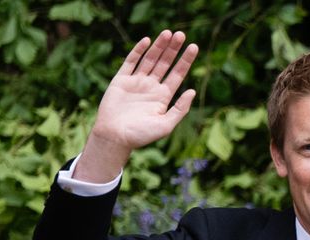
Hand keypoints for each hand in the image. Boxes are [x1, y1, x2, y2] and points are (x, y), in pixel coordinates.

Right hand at [73, 30, 198, 181]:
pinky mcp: (121, 80)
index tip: (194, 47)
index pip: (177, 74)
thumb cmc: (141, 135)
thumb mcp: (166, 125)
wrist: (115, 137)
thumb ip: (180, 108)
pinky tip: (147, 41)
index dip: (185, 60)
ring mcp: (136, 82)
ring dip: (159, 46)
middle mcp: (151, 87)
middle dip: (173, 49)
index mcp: (163, 97)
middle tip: (181, 34)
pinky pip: (131, 62)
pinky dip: (138, 51)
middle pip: (165, 63)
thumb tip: (192, 91)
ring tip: (168, 33)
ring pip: (150, 59)